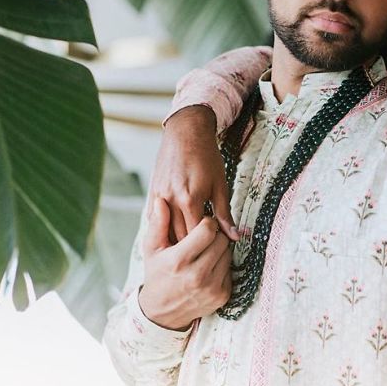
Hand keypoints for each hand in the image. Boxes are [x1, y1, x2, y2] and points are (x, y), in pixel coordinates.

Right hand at [138, 198, 231, 330]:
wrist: (162, 312)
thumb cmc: (157, 274)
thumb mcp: (152, 249)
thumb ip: (158, 224)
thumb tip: (161, 201)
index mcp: (179, 261)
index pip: (208, 230)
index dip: (206, 223)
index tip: (201, 224)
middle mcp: (197, 275)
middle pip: (221, 240)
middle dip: (214, 235)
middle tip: (204, 238)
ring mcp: (211, 287)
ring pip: (228, 253)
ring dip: (220, 249)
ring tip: (205, 252)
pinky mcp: (222, 296)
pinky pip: (230, 269)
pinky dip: (222, 265)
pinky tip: (208, 267)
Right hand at [152, 105, 238, 242]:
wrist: (186, 132)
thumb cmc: (206, 156)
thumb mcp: (220, 185)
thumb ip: (224, 213)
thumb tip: (234, 236)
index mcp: (190, 199)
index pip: (196, 235)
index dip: (204, 245)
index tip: (212, 250)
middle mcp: (171, 200)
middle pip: (178, 235)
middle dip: (190, 246)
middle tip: (200, 253)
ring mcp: (159, 196)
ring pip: (165, 229)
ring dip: (176, 239)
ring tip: (187, 247)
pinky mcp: (152, 192)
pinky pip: (155, 219)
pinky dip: (164, 228)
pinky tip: (172, 233)